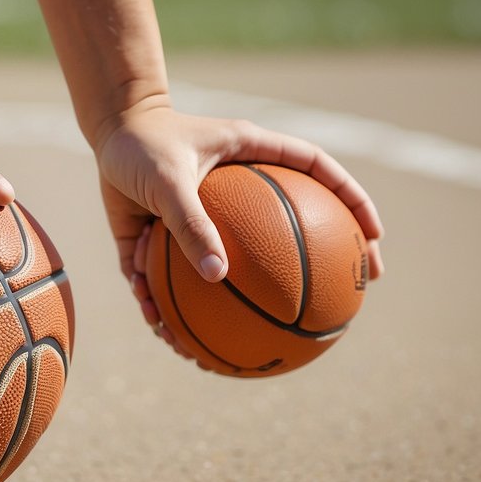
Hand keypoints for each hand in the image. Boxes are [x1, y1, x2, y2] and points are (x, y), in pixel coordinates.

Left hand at [94, 101, 383, 351]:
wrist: (106, 131)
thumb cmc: (141, 144)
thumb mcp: (167, 180)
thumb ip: (191, 224)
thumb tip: (218, 277)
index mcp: (253, 157)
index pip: (319, 175)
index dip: (354, 202)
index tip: (374, 238)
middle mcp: (237, 189)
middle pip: (296, 228)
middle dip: (323, 266)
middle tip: (346, 299)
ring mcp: (204, 215)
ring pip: (232, 265)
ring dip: (228, 309)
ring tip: (232, 350)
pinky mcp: (168, 235)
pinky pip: (172, 278)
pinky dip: (165, 305)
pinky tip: (162, 333)